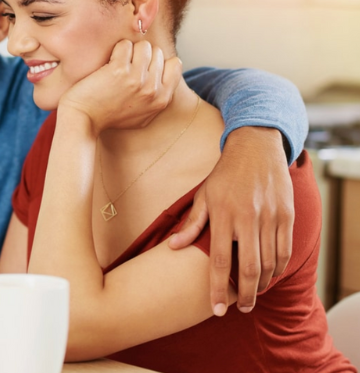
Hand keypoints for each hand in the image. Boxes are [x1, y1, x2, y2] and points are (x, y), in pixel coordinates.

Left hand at [57, 40, 181, 132]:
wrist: (83, 120)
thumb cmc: (109, 117)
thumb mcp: (142, 116)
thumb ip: (157, 99)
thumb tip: (167, 80)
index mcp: (162, 100)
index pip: (175, 64)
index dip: (159, 61)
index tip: (144, 68)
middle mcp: (152, 89)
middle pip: (157, 52)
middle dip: (142, 55)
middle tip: (126, 67)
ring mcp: (137, 79)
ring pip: (144, 46)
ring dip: (130, 50)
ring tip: (118, 63)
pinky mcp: (119, 70)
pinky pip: (125, 45)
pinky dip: (117, 50)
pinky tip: (109, 63)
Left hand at [168, 127, 293, 315]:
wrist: (255, 148)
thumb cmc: (224, 175)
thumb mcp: (203, 195)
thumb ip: (192, 224)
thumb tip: (172, 247)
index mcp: (223, 215)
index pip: (220, 261)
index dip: (218, 288)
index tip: (216, 309)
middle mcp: (248, 218)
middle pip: (250, 268)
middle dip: (246, 295)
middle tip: (242, 309)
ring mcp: (270, 217)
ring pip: (270, 262)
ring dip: (263, 284)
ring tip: (254, 295)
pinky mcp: (286, 214)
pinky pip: (284, 249)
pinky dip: (279, 267)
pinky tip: (271, 276)